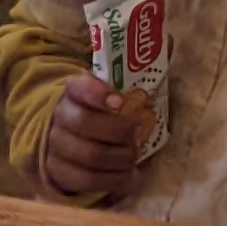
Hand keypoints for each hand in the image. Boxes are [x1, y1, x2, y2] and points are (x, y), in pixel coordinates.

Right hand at [38, 71, 151, 201]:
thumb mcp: (112, 85)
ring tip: (134, 156)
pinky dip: (112, 181)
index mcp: (73, 91)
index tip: (120, 100)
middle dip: (118, 131)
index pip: (79, 87)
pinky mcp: (58, 173)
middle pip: (85, 124)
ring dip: (119, 158)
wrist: (65, 133)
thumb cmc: (99, 109)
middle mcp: (60, 117)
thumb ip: (139, 66)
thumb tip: (170, 44)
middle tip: (138, 134)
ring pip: (88, 156)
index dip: (97, 93)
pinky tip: (128, 177)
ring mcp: (55, 146)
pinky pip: (86, 181)